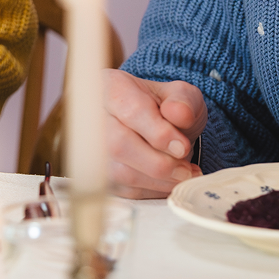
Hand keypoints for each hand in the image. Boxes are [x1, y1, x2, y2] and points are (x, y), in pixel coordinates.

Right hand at [104, 69, 205, 197]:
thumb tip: (179, 114)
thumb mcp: (180, 95)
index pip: (131, 111)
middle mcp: (94, 117)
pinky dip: (152, 190)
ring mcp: (92, 148)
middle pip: (118, 145)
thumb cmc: (162, 107)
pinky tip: (170, 180)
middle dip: (158, 162)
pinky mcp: (100, 175)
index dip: (159, 133)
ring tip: (183, 174)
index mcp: (113, 88)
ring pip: (119, 172)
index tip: (183, 147)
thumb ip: (183, 101)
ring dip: (158, 180)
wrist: (150, 125)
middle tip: (186, 168)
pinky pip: (125, 190)